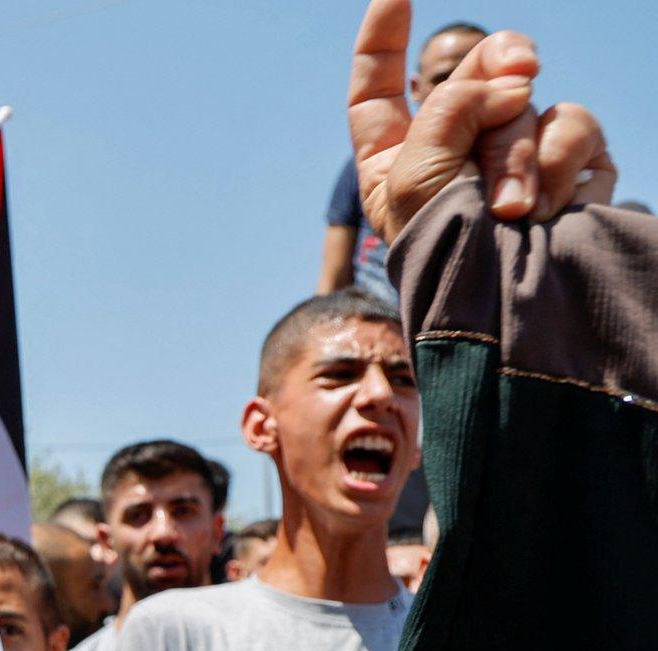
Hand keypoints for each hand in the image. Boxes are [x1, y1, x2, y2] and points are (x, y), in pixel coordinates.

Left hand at [350, 0, 614, 242]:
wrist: (506, 310)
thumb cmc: (444, 254)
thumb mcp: (417, 179)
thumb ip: (451, 110)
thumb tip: (514, 77)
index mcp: (396, 154)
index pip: (380, 84)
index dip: (383, 36)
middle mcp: (454, 147)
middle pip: (479, 69)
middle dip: (498, 69)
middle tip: (520, 77)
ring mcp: (515, 154)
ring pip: (530, 101)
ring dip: (521, 150)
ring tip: (511, 208)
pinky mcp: (568, 167)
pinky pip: (575, 127)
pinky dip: (560, 163)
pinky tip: (544, 209)